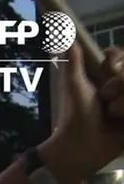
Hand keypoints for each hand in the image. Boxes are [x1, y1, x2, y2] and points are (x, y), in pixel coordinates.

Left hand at [49, 44, 123, 178]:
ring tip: (114, 116)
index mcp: (108, 76)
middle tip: (106, 102)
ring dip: (123, 105)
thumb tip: (65, 36)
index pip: (120, 56)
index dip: (118, 61)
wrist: (82, 147)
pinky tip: (121, 122)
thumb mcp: (75, 86)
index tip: (111, 69)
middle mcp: (122, 86)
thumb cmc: (76, 116)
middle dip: (119, 87)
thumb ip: (74, 62)